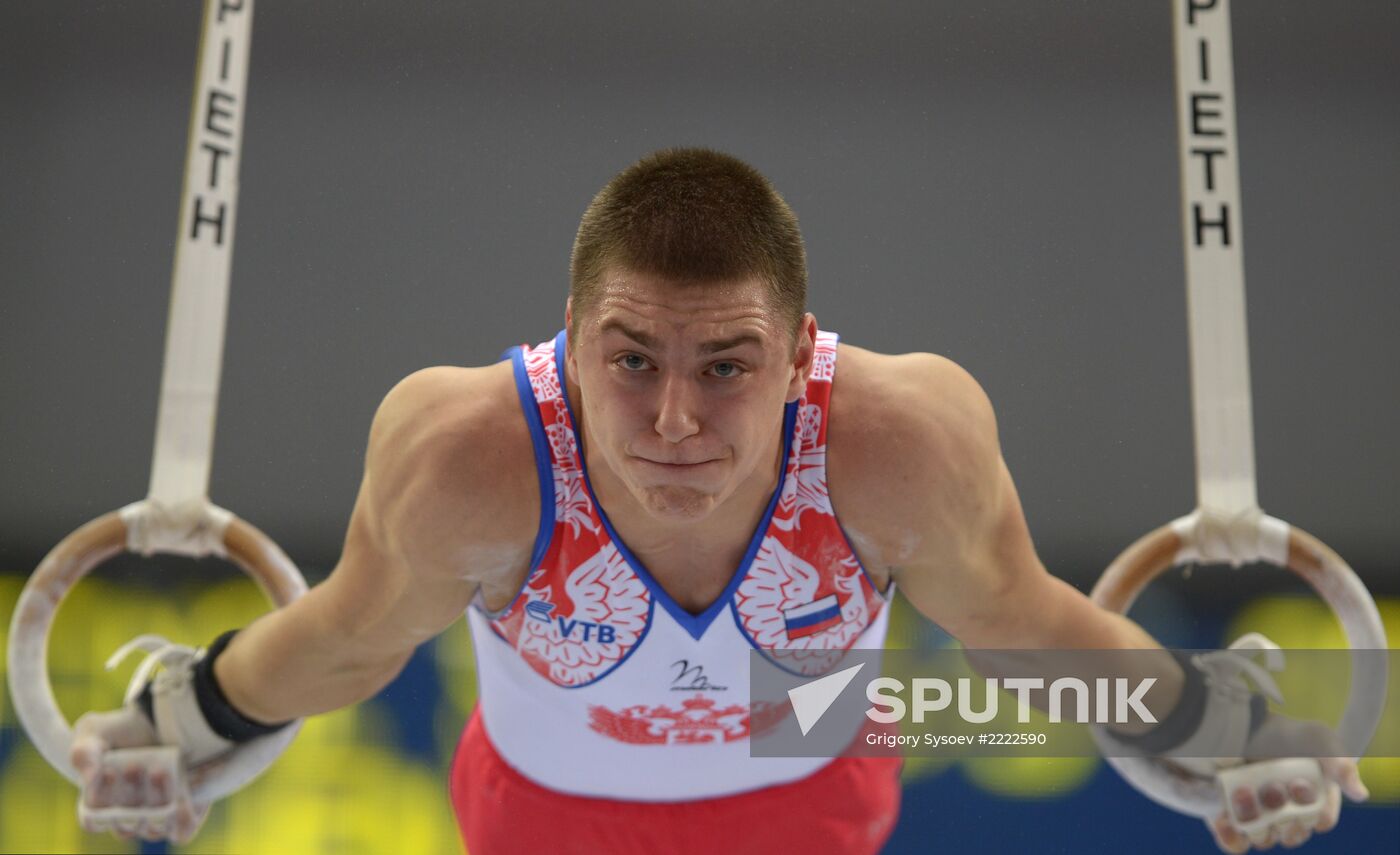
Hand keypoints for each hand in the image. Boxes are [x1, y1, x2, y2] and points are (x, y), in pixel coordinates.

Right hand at [71, 707, 210, 842]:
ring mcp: (155, 817)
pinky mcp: (183, 813)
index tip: (108, 772)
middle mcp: (127, 816)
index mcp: (100, 804)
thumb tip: (89, 780)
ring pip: (153, 827)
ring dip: (155, 801)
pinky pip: (181, 831)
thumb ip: (83, 753)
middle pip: (125, 825)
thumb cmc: (120, 731)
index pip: (94, 821)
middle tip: (133, 765)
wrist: (161, 719)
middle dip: (129, 796)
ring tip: (158, 770)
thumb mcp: (93, 731)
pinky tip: (181, 795)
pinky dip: (181, 818)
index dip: (99, 803)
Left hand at [1204, 714, 1368, 851]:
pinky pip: (1235, 843)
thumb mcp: (1316, 738)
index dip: (1316, 810)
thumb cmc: (1281, 732)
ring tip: (1245, 791)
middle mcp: (1287, 812)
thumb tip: (1361, 794)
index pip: (1321, 819)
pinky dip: (1233, 838)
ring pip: (1264, 837)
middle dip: (1285, 813)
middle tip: (1273, 786)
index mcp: (1312, 799)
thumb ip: (1340, 763)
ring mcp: (1258, 817)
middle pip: (1293, 832)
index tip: (1301, 786)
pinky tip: (1227, 823)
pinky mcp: (1230, 818)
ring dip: (1256, 820)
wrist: (1237, 722)